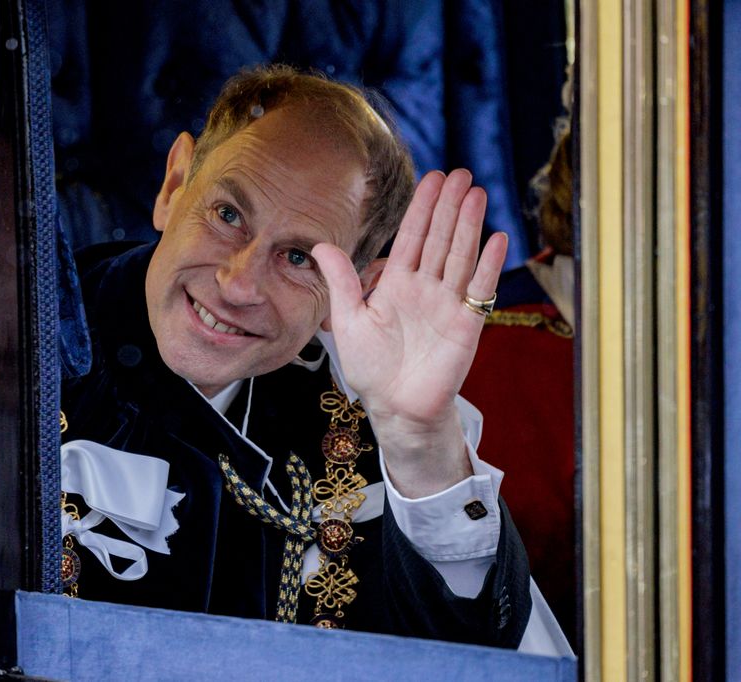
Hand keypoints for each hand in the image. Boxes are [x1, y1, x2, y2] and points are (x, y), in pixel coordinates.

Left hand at [311, 170, 506, 496]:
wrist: (395, 407)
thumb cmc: (371, 368)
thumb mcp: (348, 320)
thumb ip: (341, 281)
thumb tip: (321, 245)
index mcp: (397, 284)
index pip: (413, 237)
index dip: (423, 208)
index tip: (433, 178)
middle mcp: (426, 288)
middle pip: (441, 238)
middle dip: (449, 206)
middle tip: (461, 173)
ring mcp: (448, 304)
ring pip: (460, 256)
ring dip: (469, 225)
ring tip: (477, 193)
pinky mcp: (466, 325)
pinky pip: (478, 290)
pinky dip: (489, 266)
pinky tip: (497, 239)